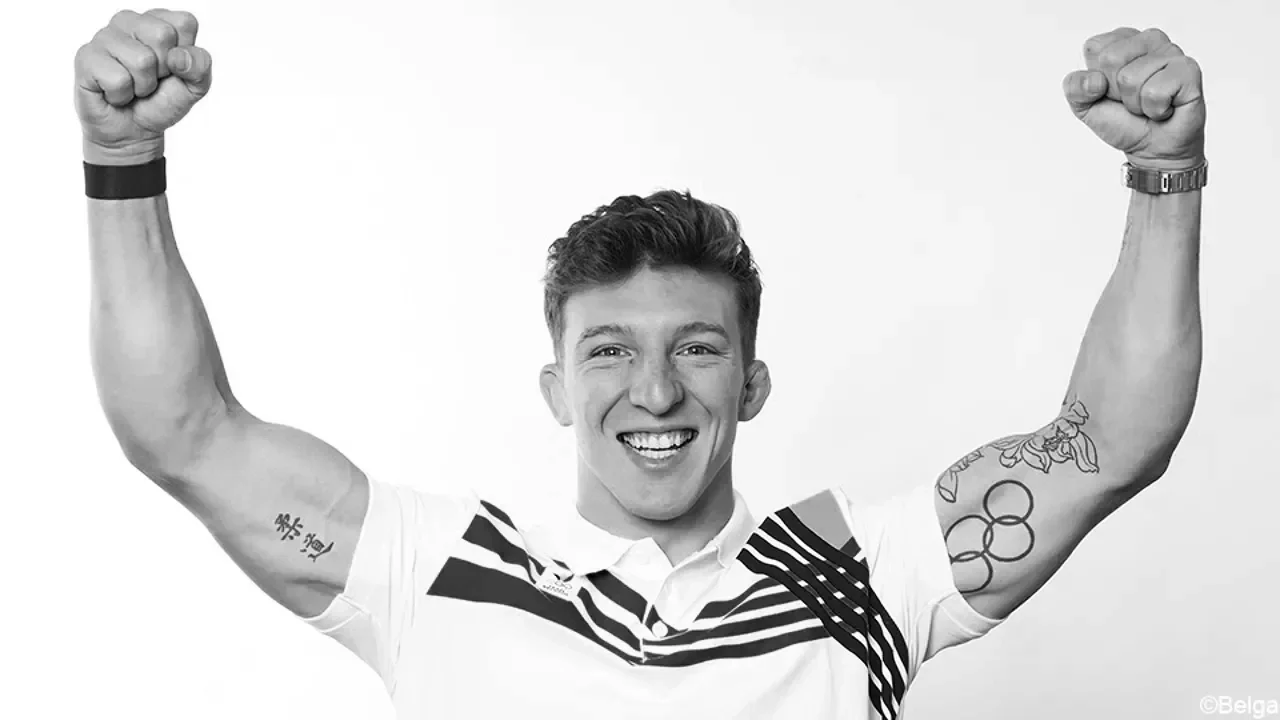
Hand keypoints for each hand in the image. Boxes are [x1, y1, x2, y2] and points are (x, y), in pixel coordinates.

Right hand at [74, 9, 211, 164]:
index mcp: (159, 20)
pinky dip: (122, 96)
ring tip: (133, 87)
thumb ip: (200, 66)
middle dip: (163, 70)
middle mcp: (130, 21)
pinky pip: (117, 79)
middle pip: (162, 35)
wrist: (134, 130)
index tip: (173, 68)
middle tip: (152, 79)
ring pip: (141, 59)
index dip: (185, 56)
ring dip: (143, 86)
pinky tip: (115, 92)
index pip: (184, 23)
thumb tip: (179, 55)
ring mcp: (104, 36)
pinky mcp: (86, 56)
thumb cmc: (161, 101)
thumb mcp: (194, 86)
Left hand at [1063, 27, 1204, 170]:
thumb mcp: (1084, 106)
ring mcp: (1171, 52)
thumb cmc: (1122, 121)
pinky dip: (1154, 110)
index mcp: (1121, 40)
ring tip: (1148, 105)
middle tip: (1131, 100)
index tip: (1111, 91)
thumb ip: (1074, 87)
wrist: (1153, 149)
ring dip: (1135, 103)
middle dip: (1115, 91)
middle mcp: (1149, 39)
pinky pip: (1155, 92)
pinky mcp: (1188, 70)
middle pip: (1111, 59)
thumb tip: (1094, 81)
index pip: (1094, 48)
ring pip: (1131, 77)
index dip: (1097, 79)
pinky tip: (1165, 108)